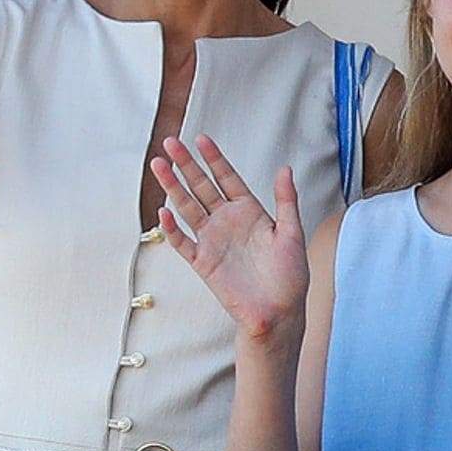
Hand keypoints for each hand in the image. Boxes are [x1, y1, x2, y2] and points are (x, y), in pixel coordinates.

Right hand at [152, 135, 308, 344]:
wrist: (279, 311)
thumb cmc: (290, 275)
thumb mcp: (292, 233)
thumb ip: (286, 201)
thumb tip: (285, 168)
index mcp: (249, 211)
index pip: (227, 178)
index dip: (214, 159)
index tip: (201, 139)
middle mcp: (228, 221)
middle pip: (201, 187)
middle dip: (186, 165)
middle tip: (170, 142)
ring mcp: (213, 240)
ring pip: (187, 208)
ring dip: (173, 188)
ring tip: (159, 166)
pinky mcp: (203, 262)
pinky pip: (183, 242)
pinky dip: (172, 228)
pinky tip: (163, 211)